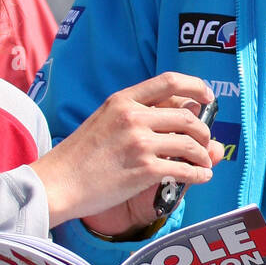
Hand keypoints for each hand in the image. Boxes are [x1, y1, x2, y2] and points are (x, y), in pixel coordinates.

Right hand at [30, 72, 224, 229]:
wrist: (57, 183)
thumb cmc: (81, 156)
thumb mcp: (105, 122)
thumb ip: (142, 118)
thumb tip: (187, 119)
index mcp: (123, 100)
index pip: (169, 81)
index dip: (196, 87)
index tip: (208, 97)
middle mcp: (133, 117)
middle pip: (187, 116)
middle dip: (203, 131)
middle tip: (204, 141)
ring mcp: (140, 143)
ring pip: (190, 144)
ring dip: (203, 155)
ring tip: (203, 163)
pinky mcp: (145, 170)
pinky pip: (185, 169)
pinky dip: (199, 174)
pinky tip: (201, 177)